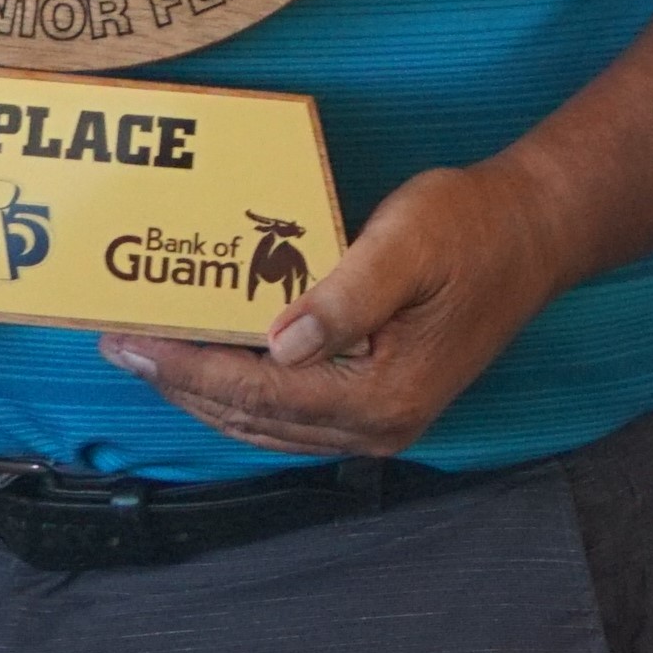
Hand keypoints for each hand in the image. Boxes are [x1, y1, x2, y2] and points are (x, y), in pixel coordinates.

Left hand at [100, 156, 566, 460]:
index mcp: (383, 395)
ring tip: (149, 354)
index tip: (131, 344)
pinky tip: (211, 360)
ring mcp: (379, 420)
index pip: (259, 394)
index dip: (187, 370)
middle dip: (180, 384)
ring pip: (266, 423)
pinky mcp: (378, 402)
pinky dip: (241, 391)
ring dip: (205, 392)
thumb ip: (343, 297)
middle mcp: (379, 424)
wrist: (533, 234)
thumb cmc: (473, 228)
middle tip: (119, 347)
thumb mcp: (406, 244)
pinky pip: (289, 411)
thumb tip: (278, 342)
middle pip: (252, 419)